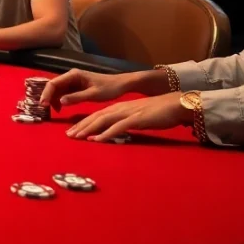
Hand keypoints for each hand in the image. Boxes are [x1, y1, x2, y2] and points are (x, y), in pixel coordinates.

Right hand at [39, 69, 137, 109]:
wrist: (120, 85)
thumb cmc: (109, 88)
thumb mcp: (93, 94)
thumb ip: (76, 97)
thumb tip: (60, 101)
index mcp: (73, 75)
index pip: (54, 83)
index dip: (46, 93)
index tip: (43, 105)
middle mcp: (70, 76)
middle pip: (53, 86)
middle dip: (47, 97)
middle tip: (44, 109)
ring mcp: (72, 82)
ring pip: (57, 90)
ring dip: (53, 99)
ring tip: (53, 111)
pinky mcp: (75, 87)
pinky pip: (63, 93)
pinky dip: (59, 100)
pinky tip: (60, 109)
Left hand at [66, 92, 193, 142]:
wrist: (174, 104)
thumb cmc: (156, 112)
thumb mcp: (136, 117)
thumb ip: (124, 123)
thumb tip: (113, 131)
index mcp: (118, 108)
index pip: (96, 115)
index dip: (83, 123)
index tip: (72, 131)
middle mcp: (119, 109)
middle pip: (95, 117)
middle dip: (81, 126)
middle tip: (68, 136)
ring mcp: (127, 113)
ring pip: (103, 121)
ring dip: (89, 129)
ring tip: (77, 137)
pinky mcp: (136, 119)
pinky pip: (118, 127)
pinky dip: (106, 133)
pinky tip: (97, 139)